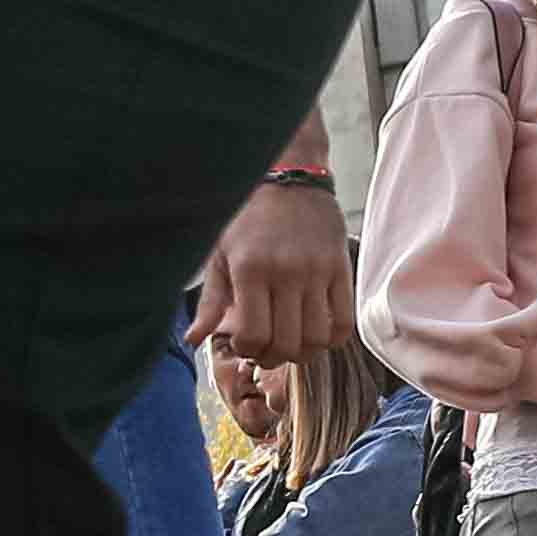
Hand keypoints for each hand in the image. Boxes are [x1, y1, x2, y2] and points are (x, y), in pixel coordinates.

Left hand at [192, 173, 354, 360]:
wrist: (290, 177)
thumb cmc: (248, 218)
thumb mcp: (219, 255)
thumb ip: (209, 302)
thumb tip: (193, 340)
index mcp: (250, 270)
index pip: (254, 335)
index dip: (249, 350)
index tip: (245, 343)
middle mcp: (286, 272)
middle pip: (286, 343)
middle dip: (273, 357)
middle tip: (267, 350)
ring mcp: (317, 271)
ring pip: (316, 338)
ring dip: (303, 353)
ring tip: (291, 343)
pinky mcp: (341, 269)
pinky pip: (344, 321)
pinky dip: (331, 338)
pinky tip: (316, 333)